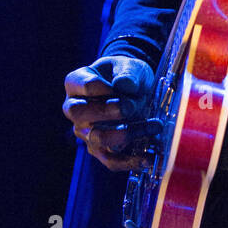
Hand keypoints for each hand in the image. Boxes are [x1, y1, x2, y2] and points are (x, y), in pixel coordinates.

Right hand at [63, 55, 154, 171]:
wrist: (133, 90)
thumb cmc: (126, 75)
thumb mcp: (130, 66)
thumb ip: (128, 74)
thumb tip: (124, 85)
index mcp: (76, 83)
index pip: (84, 86)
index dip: (105, 87)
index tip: (125, 86)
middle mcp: (74, 109)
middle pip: (79, 114)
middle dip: (106, 112)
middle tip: (130, 107)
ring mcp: (85, 131)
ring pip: (96, 139)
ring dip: (126, 134)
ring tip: (153, 126)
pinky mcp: (99, 149)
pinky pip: (110, 160)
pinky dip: (130, 161)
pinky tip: (148, 157)